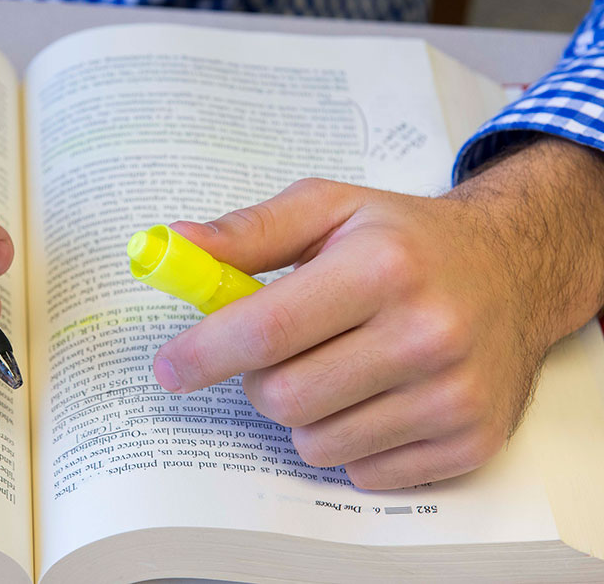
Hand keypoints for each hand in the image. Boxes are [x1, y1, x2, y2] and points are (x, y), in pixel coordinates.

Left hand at [153, 138, 603, 488]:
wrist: (514, 271)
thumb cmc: (407, 240)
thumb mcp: (329, 208)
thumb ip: (249, 230)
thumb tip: (177, 243)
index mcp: (381, 266)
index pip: (265, 330)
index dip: (202, 354)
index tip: (169, 367)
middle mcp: (425, 334)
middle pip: (282, 398)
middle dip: (258, 380)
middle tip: (280, 351)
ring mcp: (452, 395)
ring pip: (316, 444)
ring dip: (303, 414)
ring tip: (336, 367)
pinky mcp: (469, 441)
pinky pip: (362, 474)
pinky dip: (350, 443)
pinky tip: (375, 396)